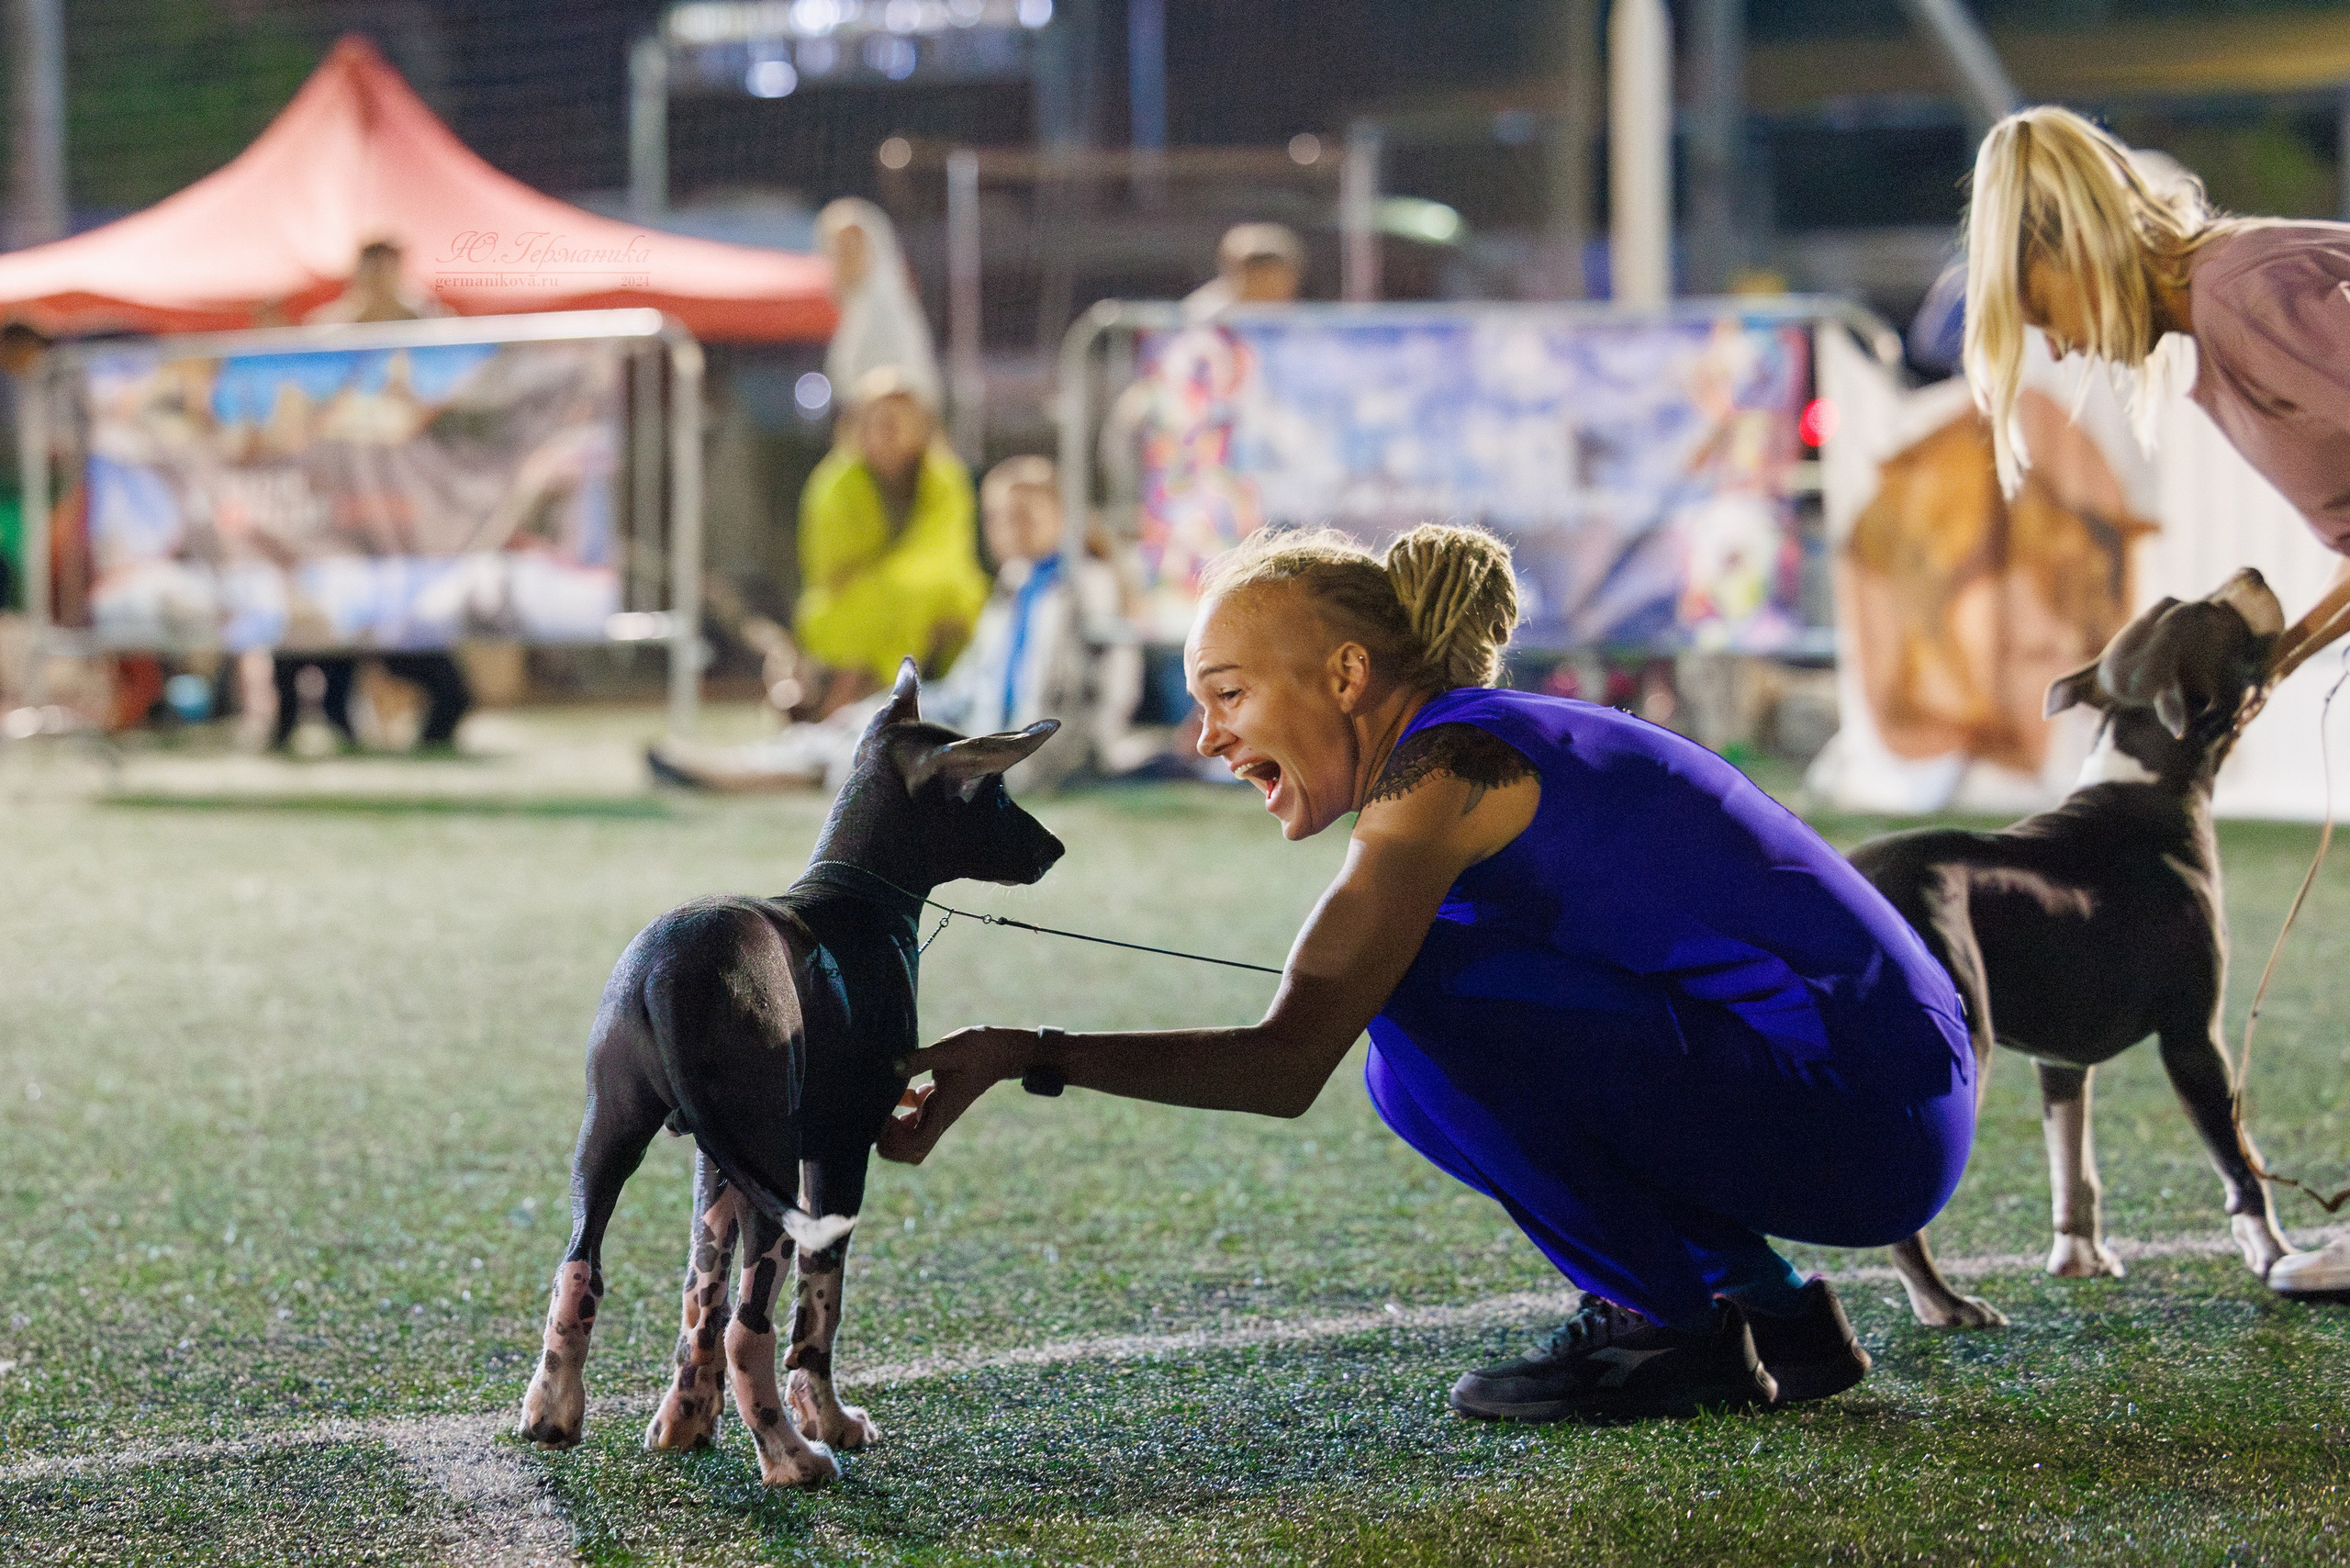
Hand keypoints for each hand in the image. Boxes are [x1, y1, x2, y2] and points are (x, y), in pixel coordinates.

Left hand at [876, 1026, 1036, 1164]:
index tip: (885, 1115)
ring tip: (883, 1105)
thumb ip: (921, 1059)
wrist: (1000, 1053)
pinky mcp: (936, 1105)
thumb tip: (893, 1065)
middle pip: (910, 1153)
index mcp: (941, 1112)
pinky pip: (913, 1122)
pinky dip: (900, 1114)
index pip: (915, 1145)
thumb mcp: (948, 1050)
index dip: (894, 1139)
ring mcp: (937, 1114)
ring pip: (910, 1140)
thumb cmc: (978, 1050)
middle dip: (889, 1143)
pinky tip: (899, 1092)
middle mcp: (938, 1120)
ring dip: (892, 1130)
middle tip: (879, 1115)